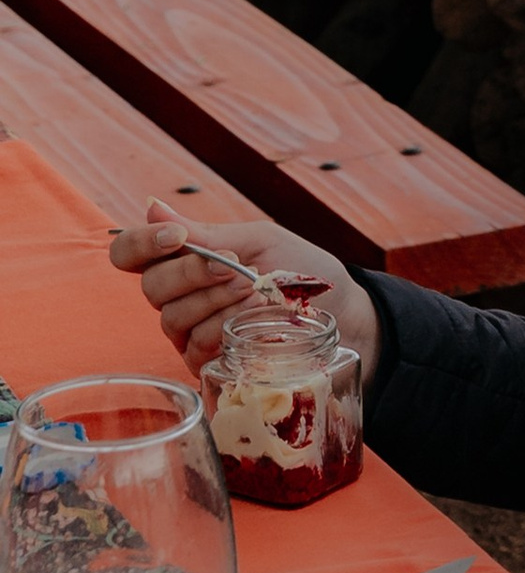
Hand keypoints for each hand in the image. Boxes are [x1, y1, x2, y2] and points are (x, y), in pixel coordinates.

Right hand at [108, 202, 380, 384]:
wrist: (345, 313)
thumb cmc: (303, 271)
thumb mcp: (260, 242)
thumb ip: (207, 233)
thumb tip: (151, 207)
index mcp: (185, 260)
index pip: (129, 253)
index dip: (141, 244)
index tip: (178, 237)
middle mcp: (179, 298)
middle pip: (151, 287)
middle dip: (192, 274)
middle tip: (236, 269)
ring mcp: (191, 334)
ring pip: (172, 320)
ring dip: (215, 303)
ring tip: (255, 293)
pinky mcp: (209, 365)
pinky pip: (195, 349)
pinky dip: (224, 331)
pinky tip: (253, 322)